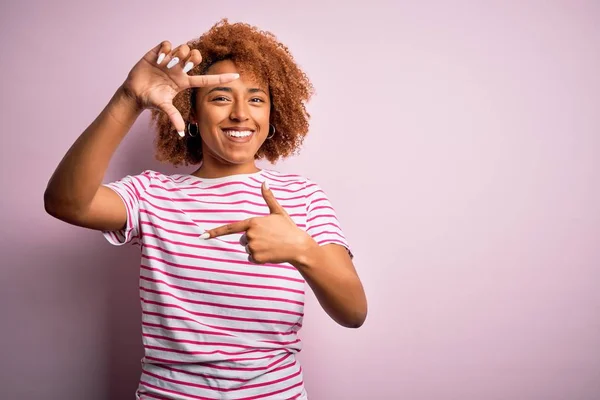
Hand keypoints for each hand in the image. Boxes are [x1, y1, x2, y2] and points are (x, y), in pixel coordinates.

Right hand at [120, 40, 238, 135]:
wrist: (134, 92)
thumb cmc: (151, 100)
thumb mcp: (163, 107)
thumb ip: (173, 117)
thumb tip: (181, 132)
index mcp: (184, 81)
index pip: (206, 79)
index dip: (221, 78)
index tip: (237, 76)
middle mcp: (179, 69)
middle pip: (195, 57)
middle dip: (193, 57)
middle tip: (186, 64)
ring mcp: (169, 60)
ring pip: (182, 48)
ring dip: (178, 54)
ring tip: (167, 64)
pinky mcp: (157, 53)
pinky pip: (166, 44)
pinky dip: (165, 49)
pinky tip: (159, 58)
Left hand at [200, 182, 314, 264]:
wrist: (298, 245)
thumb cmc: (288, 228)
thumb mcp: (278, 212)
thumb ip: (269, 198)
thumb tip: (264, 182)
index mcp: (253, 221)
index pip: (230, 228)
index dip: (215, 232)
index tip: (203, 235)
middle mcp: (250, 234)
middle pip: (243, 239)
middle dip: (254, 239)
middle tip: (269, 238)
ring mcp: (253, 246)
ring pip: (248, 249)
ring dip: (258, 249)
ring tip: (272, 245)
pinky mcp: (256, 257)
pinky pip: (252, 258)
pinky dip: (260, 258)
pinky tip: (271, 253)